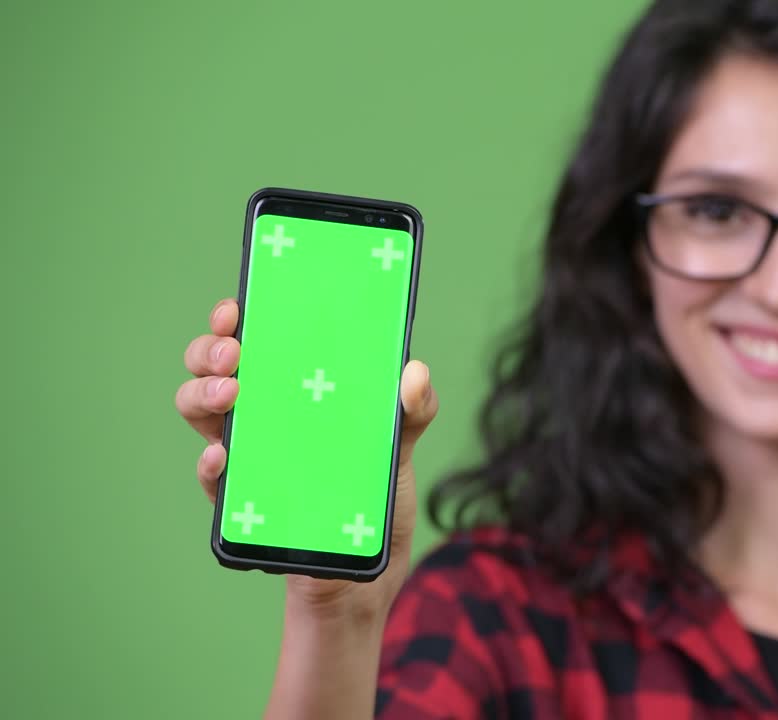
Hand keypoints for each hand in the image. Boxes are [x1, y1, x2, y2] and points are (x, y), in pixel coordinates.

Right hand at [175, 298, 438, 619]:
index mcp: (294, 389)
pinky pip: (211, 477)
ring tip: (232, 394)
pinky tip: (224, 455)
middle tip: (236, 352)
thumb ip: (414, 408)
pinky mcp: (241, 500)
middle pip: (213, 367)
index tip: (237, 307)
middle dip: (211, 349)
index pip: (256, 341)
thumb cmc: (375, 497)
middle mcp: (262, 415)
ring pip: (197, 409)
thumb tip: (414, 371)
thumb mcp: (401, 446)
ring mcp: (247, 455)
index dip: (235, 318)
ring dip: (202, 393)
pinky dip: (211, 462)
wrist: (365, 571)